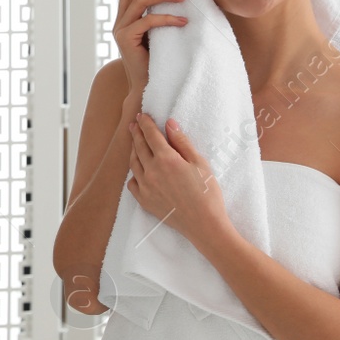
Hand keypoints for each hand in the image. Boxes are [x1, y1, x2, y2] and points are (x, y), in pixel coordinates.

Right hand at [113, 0, 186, 90]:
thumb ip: (160, 17)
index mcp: (126, 17)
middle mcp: (119, 21)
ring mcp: (120, 30)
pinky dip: (166, 19)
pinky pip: (147, 22)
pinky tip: (182, 21)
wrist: (146, 86)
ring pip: (139, 2)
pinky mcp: (126, 40)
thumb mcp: (159, 34)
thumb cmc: (157, 60)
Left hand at [126, 113, 227, 244]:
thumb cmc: (207, 192)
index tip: (142, 116)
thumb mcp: (199, 163)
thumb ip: (182, 142)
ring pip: (133, 164)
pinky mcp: (144, 201)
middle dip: (136, 133)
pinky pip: (132, 183)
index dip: (145, 123)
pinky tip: (138, 170)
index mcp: (166, 159)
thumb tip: (169, 124)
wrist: (204, 224)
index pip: (151, 135)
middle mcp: (151, 172)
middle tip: (134, 125)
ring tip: (134, 143)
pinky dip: (134, 174)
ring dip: (133, 151)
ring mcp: (145, 187)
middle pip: (139, 147)